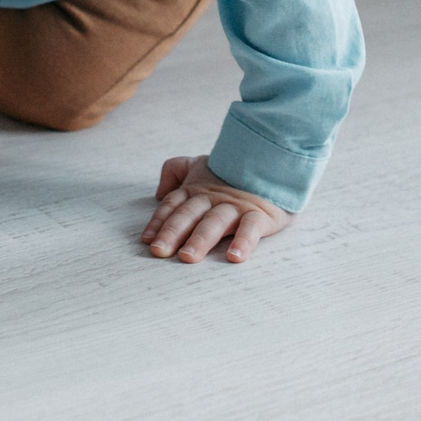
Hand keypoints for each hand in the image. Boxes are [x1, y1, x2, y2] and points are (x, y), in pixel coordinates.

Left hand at [141, 154, 292, 263]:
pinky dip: (243, 241)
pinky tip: (234, 256)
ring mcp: (236, 206)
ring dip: (200, 239)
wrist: (272, 163)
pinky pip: (251, 228)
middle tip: (160, 251)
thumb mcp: (200, 164)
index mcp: (197, 188)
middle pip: (189, 214)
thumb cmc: (230, 172)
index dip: (159, 221)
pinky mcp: (259, 214)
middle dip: (173, 232)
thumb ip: (175, 170)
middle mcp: (213, 198)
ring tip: (188, 257)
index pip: (174, 205)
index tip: (148, 240)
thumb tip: (159, 193)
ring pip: (215, 222)